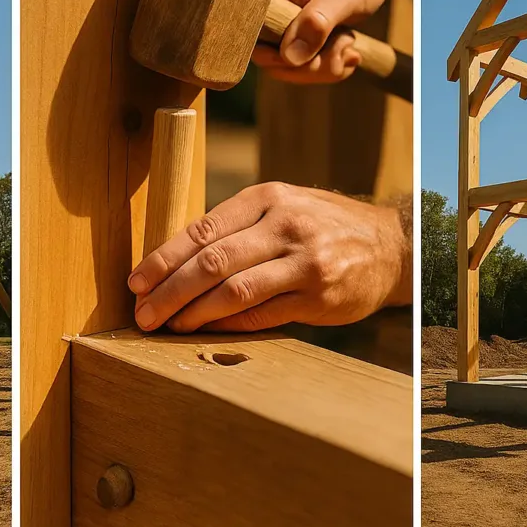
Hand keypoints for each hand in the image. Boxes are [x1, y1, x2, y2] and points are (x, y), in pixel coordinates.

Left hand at [128, 182, 409, 332]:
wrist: (390, 246)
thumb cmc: (322, 226)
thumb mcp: (283, 206)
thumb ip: (238, 228)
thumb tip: (174, 260)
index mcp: (269, 197)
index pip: (203, 229)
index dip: (163, 258)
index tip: (136, 280)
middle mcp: (286, 225)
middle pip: (212, 262)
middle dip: (169, 290)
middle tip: (142, 312)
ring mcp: (304, 262)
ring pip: (233, 291)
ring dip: (192, 313)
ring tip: (167, 325)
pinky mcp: (318, 297)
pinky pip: (260, 315)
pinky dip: (227, 324)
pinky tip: (206, 329)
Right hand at [253, 0, 411, 84]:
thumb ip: (317, 21)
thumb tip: (289, 57)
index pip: (251, 35)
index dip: (277, 55)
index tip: (314, 52)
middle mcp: (270, 12)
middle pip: (269, 59)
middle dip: (310, 66)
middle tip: (346, 45)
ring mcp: (283, 27)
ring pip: (288, 68)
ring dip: (323, 67)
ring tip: (349, 44)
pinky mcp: (297, 39)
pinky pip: (303, 67)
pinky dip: (328, 67)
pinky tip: (349, 51)